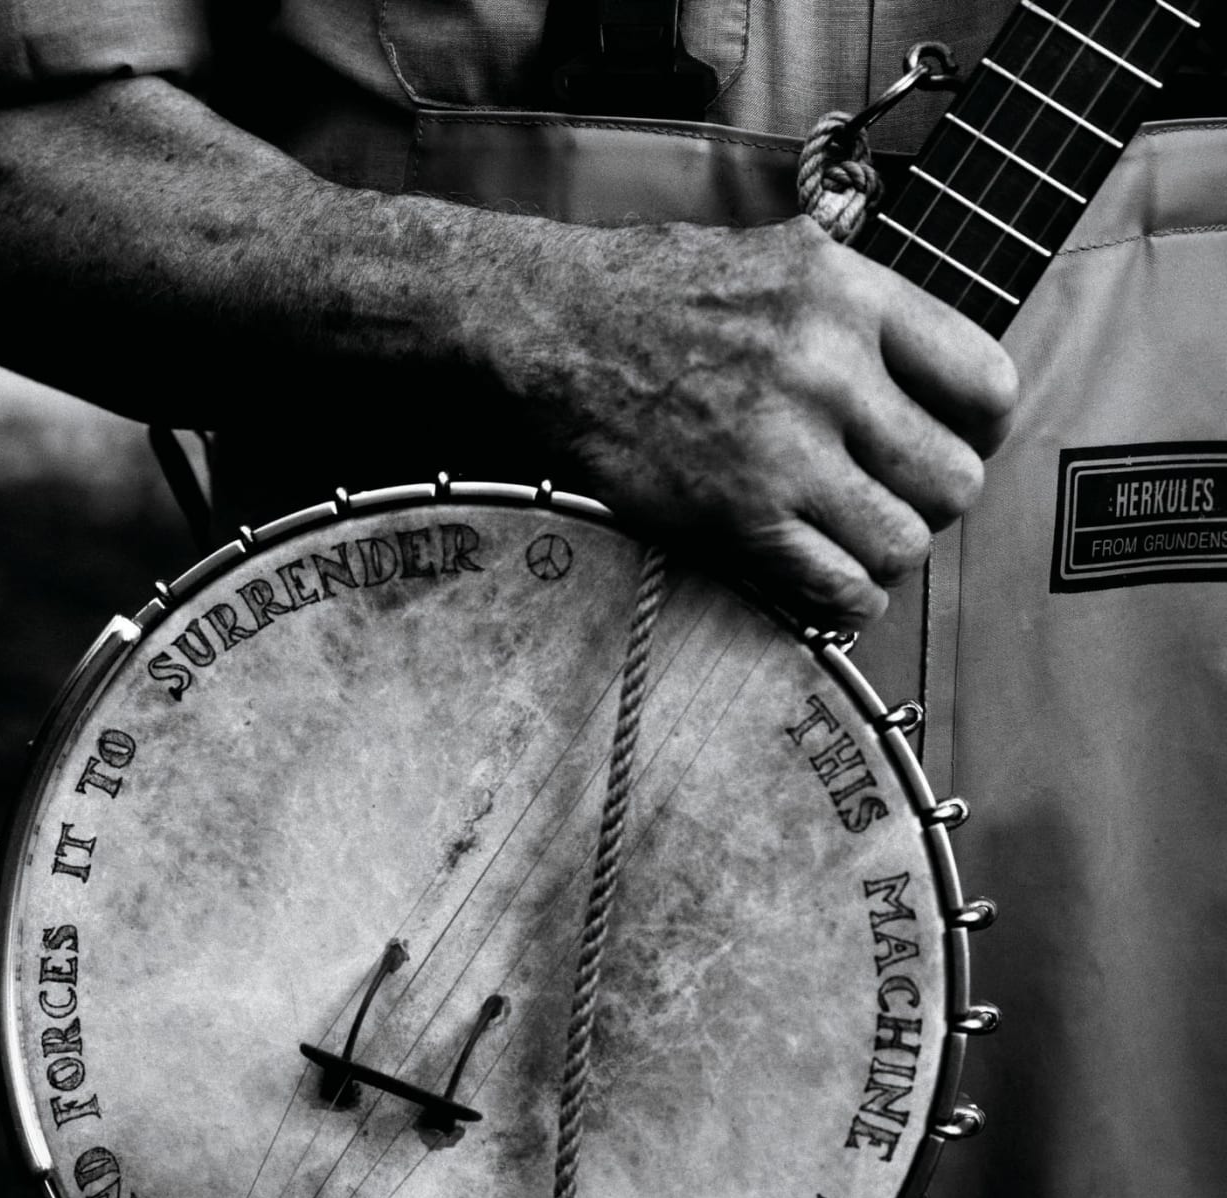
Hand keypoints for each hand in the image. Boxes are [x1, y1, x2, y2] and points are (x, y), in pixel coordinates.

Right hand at [498, 216, 1018, 627]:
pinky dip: (846, 600)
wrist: (553, 329)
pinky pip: (837, 587)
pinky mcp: (734, 515)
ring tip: (854, 540)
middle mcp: (829, 371)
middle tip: (892, 497)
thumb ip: (865, 306)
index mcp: (853, 295)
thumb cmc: (657, 292)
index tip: (951, 442)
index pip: (986, 386)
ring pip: (904, 543)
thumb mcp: (782, 256)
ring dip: (887, 554)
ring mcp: (782, 450)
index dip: (981, 430)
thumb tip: (928, 371)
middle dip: (930, 500)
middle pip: (954, 479)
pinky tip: (829, 581)